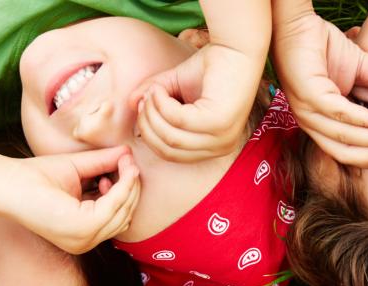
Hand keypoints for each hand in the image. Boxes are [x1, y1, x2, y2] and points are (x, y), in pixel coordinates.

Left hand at [0, 146, 139, 253]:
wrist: (6, 183)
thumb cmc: (33, 177)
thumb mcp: (78, 169)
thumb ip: (102, 164)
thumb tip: (128, 154)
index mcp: (81, 234)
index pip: (118, 217)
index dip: (127, 191)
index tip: (126, 166)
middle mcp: (84, 242)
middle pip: (125, 216)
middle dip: (132, 188)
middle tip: (129, 163)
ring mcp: (83, 239)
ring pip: (123, 212)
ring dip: (128, 186)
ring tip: (123, 164)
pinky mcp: (82, 228)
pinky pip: (114, 206)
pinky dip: (121, 187)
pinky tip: (115, 171)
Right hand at [128, 41, 263, 161]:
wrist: (236, 48)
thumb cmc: (209, 67)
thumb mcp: (174, 87)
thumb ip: (153, 98)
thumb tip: (131, 104)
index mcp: (213, 146)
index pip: (171, 154)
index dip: (150, 133)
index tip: (143, 106)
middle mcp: (221, 147)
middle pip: (168, 150)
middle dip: (148, 124)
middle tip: (146, 98)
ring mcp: (222, 137)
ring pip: (171, 138)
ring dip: (154, 112)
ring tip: (154, 91)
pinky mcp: (220, 123)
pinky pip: (178, 121)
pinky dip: (163, 104)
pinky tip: (162, 88)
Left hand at [272, 5, 367, 166]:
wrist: (298, 24)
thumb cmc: (322, 46)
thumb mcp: (360, 66)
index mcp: (321, 123)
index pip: (348, 151)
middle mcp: (311, 123)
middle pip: (346, 153)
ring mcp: (307, 111)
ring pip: (344, 137)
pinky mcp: (308, 95)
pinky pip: (339, 114)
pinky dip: (364, 120)